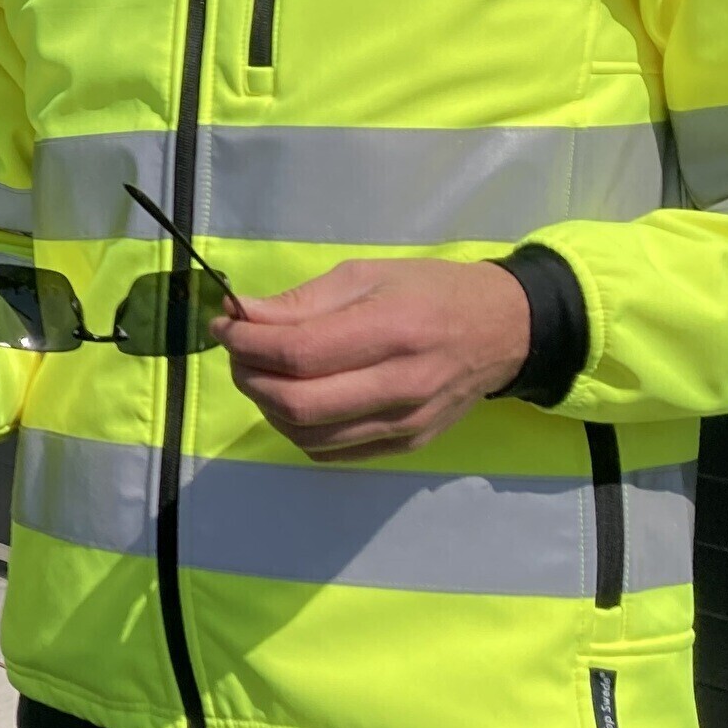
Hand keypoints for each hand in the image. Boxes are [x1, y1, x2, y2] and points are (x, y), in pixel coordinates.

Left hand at [217, 258, 530, 460]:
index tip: (223, 326)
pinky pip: (330, 452)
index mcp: (392, 331)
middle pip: (297, 402)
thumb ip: (301, 301)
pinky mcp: (407, 446)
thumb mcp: (366, 275)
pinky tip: (293, 400)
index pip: (298, 353)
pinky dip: (296, 429)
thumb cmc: (430, 292)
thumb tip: (240, 316)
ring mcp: (405, 424)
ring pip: (307, 434)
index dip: (246, 343)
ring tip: (263, 374)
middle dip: (249, 377)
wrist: (504, 331)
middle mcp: (401, 386)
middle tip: (239, 353)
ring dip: (267, 406)